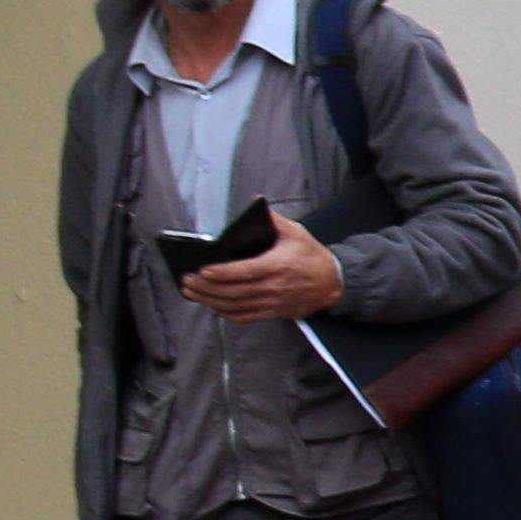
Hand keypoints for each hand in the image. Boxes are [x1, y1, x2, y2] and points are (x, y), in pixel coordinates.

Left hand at [188, 213, 343, 323]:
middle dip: (207, 287)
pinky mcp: (272, 312)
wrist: (333, 283)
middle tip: (187, 280)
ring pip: (236, 306)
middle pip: (235, 291)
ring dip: (210, 300)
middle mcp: (275, 287)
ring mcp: (273, 303)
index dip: (223, 273)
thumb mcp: (297, 232)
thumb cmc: (311, 256)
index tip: (203, 269)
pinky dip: (225, 313)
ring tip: (191, 291)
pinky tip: (211, 305)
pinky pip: (245, 317)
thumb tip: (255, 202)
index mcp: (279, 265)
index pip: (246, 271)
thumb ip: (274, 220)